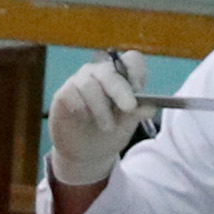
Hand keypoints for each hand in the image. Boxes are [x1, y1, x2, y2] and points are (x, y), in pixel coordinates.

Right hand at [45, 48, 149, 189]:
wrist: (86, 152)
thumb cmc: (110, 132)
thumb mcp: (127, 125)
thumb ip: (137, 114)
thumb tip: (150, 108)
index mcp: (122, 76)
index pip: (131, 60)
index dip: (136, 72)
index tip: (140, 92)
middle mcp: (101, 73)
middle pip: (109, 71)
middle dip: (120, 90)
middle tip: (129, 108)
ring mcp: (80, 81)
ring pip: (89, 84)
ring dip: (101, 108)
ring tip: (107, 126)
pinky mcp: (63, 93)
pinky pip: (71, 94)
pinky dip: (81, 108)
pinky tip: (85, 119)